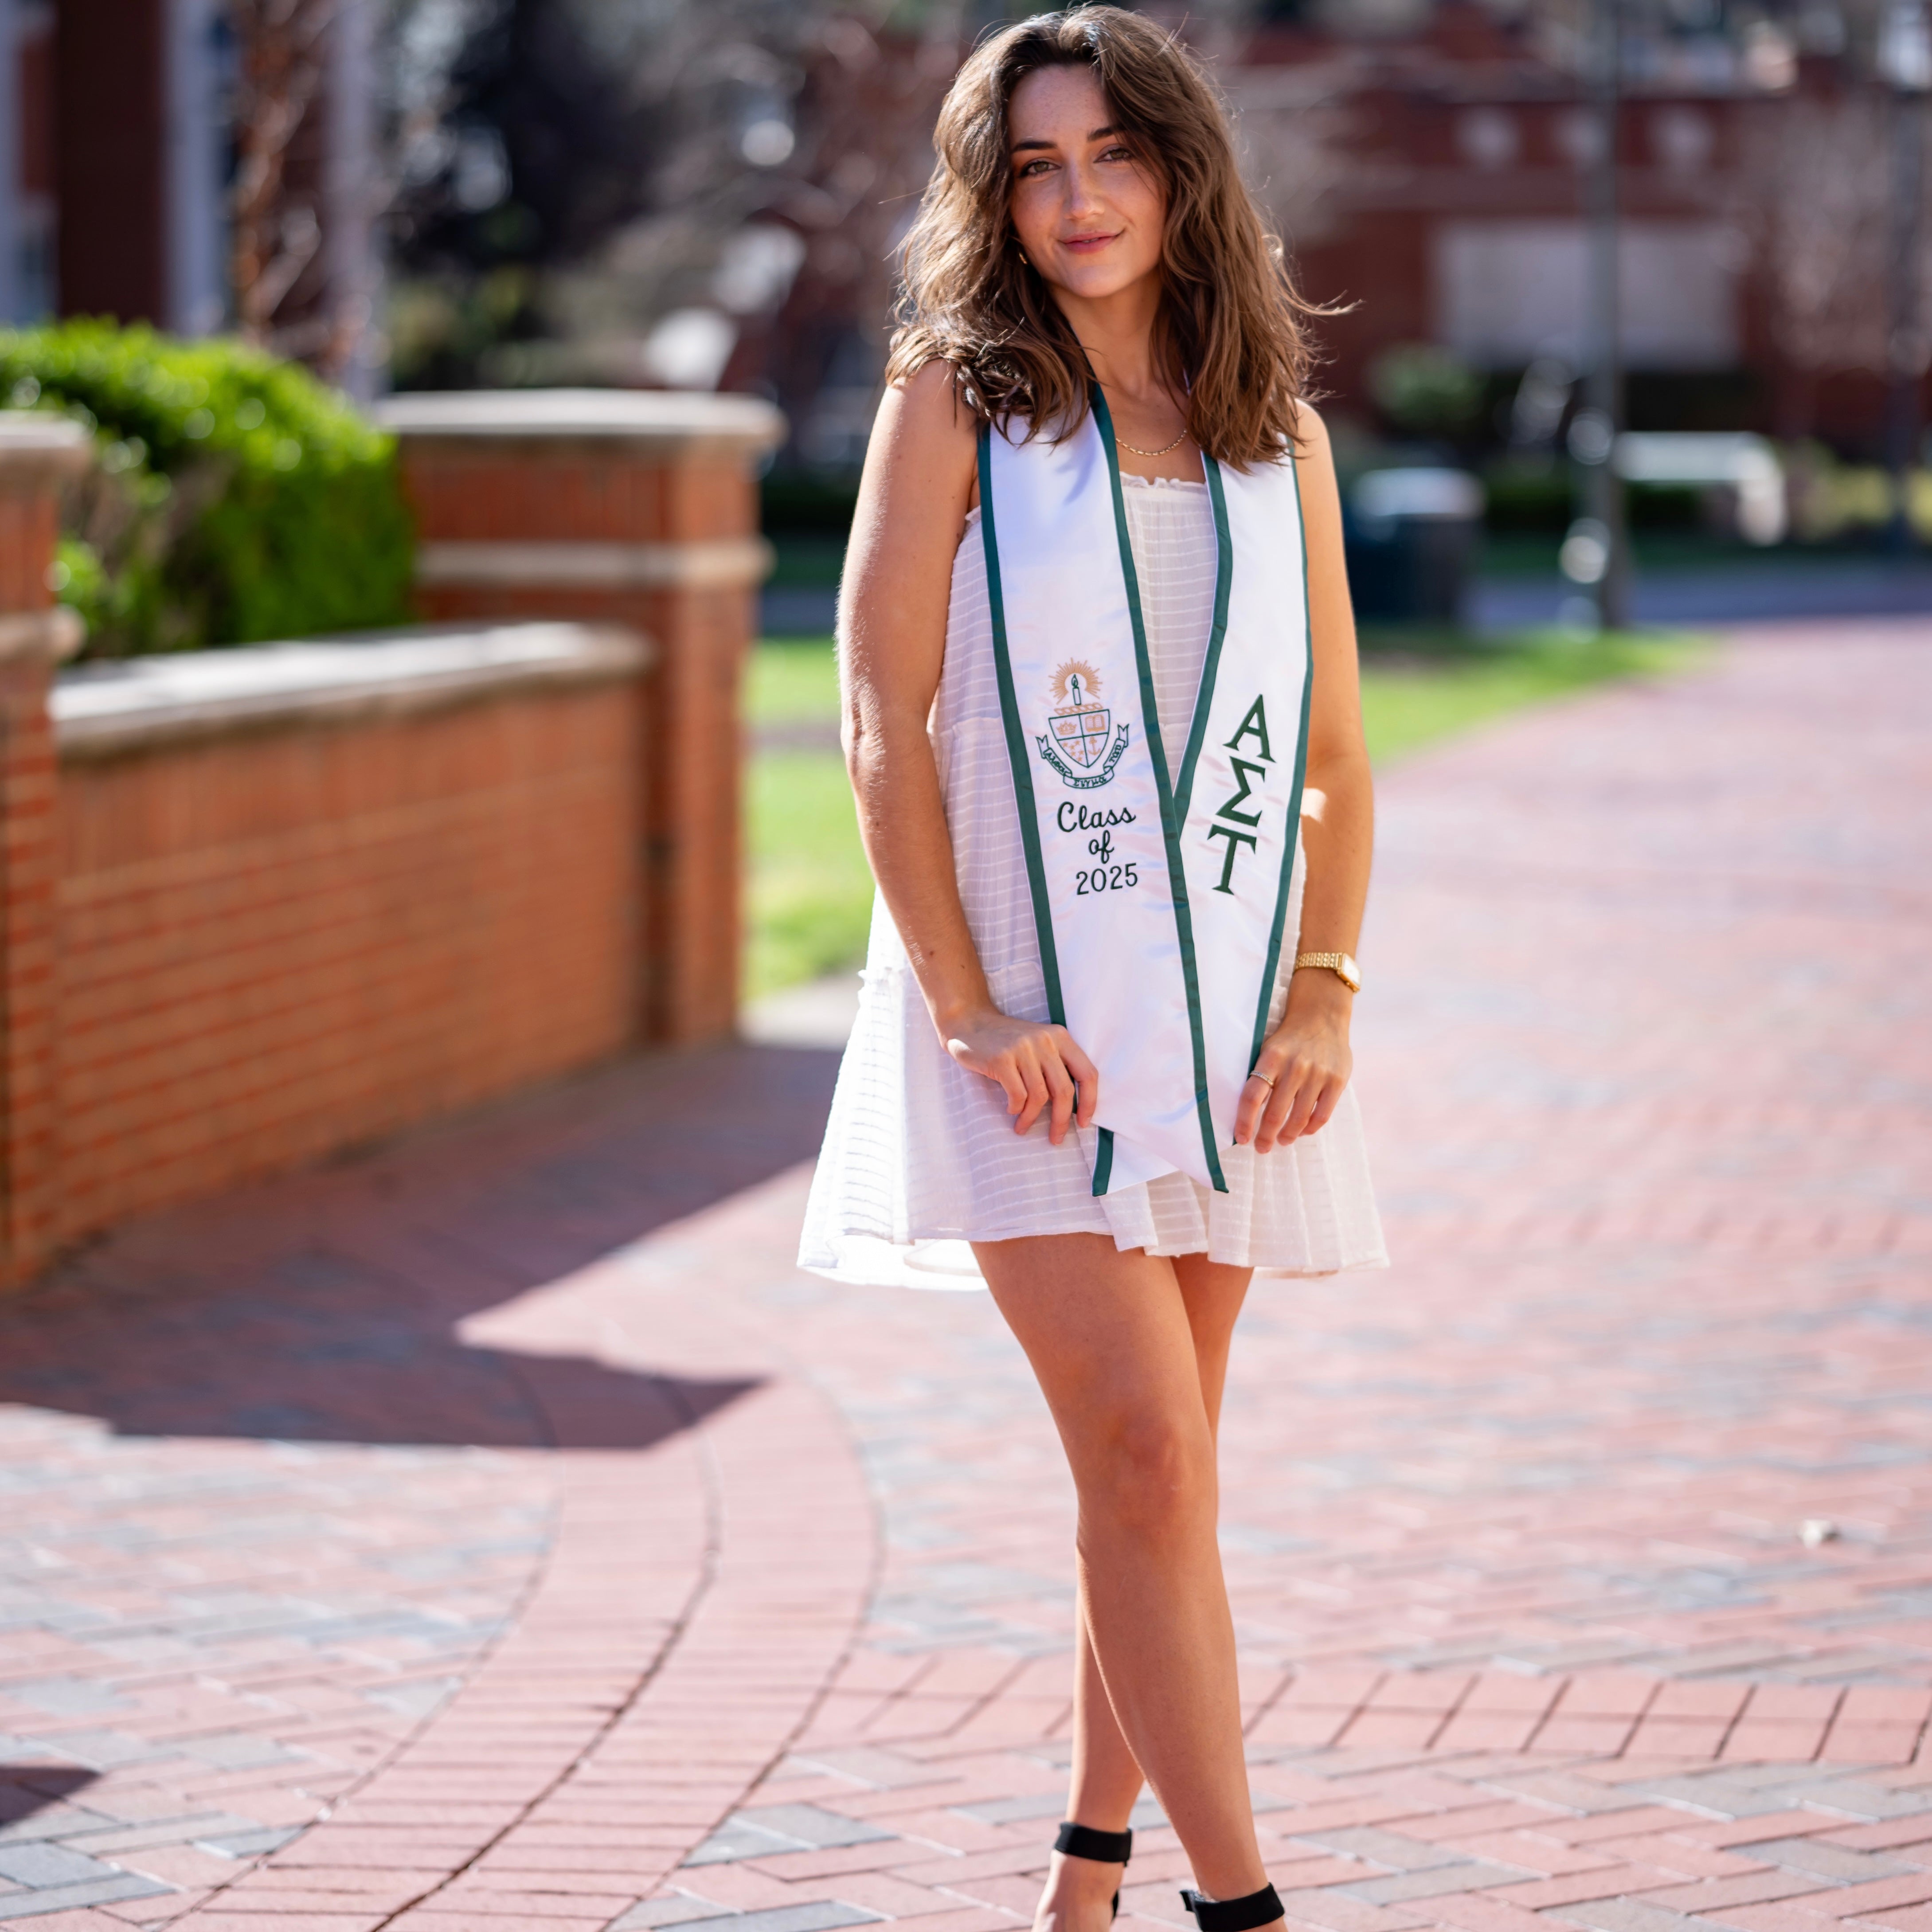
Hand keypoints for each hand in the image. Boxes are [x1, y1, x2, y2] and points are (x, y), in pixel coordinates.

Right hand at [941, 1007, 1098, 1145]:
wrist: (969, 1022)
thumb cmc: (1006, 1041)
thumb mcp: (1038, 1044)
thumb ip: (1055, 1066)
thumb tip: (1071, 1108)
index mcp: (1060, 1037)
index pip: (1086, 1073)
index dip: (1089, 1102)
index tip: (1083, 1123)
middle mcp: (1045, 1040)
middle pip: (1064, 1090)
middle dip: (1061, 1120)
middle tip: (1055, 1138)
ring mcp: (1022, 1048)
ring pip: (1039, 1096)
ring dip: (1031, 1118)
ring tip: (1022, 1127)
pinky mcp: (1001, 1059)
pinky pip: (1017, 1095)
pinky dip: (1016, 1108)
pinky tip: (1011, 1110)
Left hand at [1234, 972, 1353, 1152]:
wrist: (1322, 1016)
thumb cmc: (1289, 1039)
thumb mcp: (1268, 1049)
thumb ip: (1260, 1076)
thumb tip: (1246, 1113)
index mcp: (1271, 1058)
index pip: (1252, 1097)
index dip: (1244, 1122)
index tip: (1241, 1138)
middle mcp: (1294, 1066)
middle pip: (1274, 1113)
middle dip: (1265, 1136)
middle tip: (1261, 1147)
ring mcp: (1317, 1074)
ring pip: (1298, 1118)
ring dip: (1287, 1135)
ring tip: (1282, 1141)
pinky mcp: (1337, 1080)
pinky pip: (1322, 1115)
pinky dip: (1310, 1128)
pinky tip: (1302, 1132)